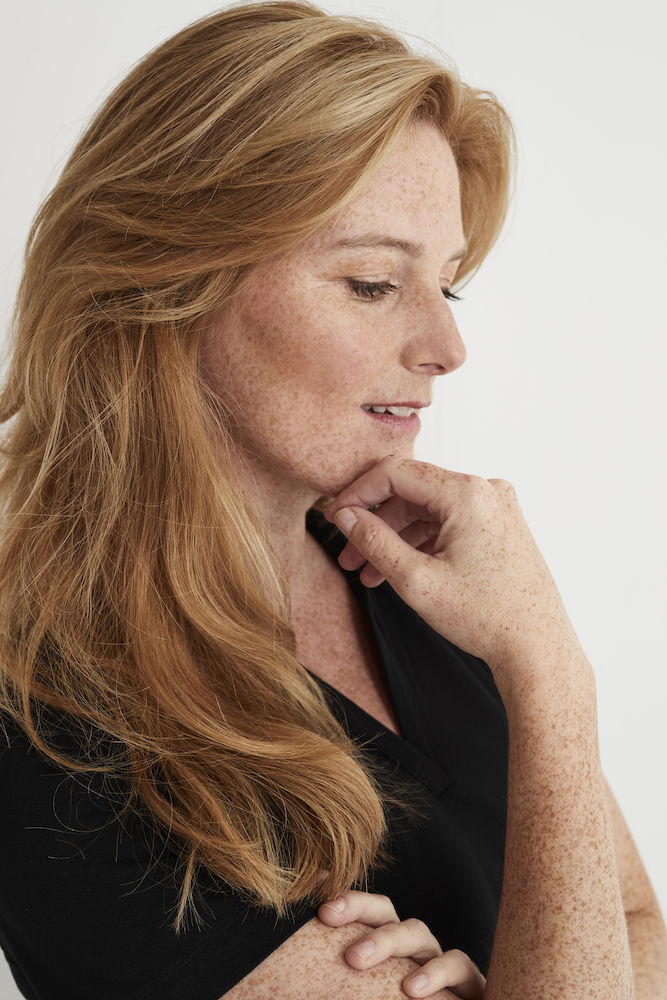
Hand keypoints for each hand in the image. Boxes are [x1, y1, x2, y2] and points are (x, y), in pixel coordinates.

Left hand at [317, 889, 484, 997]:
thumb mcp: (360, 988)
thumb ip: (335, 964)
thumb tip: (306, 919)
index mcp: (384, 945)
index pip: (367, 910)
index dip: (349, 903)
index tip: (323, 911)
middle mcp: (410, 947)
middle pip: (388, 915)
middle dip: (365, 919)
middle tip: (349, 954)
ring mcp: (439, 961)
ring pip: (419, 934)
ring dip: (395, 943)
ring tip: (364, 964)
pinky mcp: (469, 983)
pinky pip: (458, 965)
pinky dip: (438, 972)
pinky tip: (415, 989)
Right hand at [323, 456, 581, 675]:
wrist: (537, 648)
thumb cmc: (487, 617)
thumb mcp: (415, 580)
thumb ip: (374, 541)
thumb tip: (345, 516)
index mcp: (468, 493)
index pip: (396, 472)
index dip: (357, 493)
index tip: (334, 517)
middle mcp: (486, 491)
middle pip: (411, 493)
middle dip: (374, 524)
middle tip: (348, 554)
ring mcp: (495, 508)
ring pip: (427, 511)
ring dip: (395, 538)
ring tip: (369, 573)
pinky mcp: (498, 526)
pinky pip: (448, 524)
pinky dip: (421, 544)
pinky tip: (399, 571)